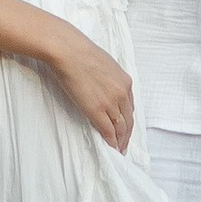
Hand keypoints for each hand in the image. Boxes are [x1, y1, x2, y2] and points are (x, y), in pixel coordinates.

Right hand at [45, 29, 135, 152]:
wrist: (69, 52)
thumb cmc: (82, 53)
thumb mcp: (106, 64)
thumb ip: (110, 79)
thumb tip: (106, 86)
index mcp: (125, 82)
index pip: (130, 107)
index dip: (129, 120)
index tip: (127, 128)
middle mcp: (122, 94)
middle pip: (128, 119)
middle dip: (128, 134)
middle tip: (125, 145)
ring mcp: (110, 103)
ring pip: (120, 127)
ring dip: (120, 140)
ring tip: (119, 149)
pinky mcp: (96, 110)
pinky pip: (108, 130)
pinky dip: (111, 141)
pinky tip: (112, 148)